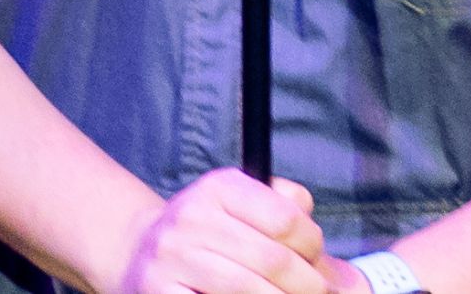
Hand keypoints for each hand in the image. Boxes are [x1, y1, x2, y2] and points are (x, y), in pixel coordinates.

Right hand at [113, 170, 331, 293]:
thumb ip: (288, 212)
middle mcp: (192, 217)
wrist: (137, 252)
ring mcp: (172, 258)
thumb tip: (333, 261)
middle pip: (272, 261)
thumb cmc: (208, 232)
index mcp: (219, 187)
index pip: (286, 217)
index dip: (313, 245)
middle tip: (315, 293)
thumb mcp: (242, 204)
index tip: (317, 261)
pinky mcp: (159, 292)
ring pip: (247, 290)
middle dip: (306, 285)